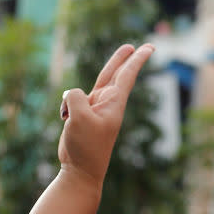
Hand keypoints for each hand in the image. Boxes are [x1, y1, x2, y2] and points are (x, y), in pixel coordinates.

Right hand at [58, 44, 153, 185]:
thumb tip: (72, 93)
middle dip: (123, 59)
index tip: (150, 47)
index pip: (127, 75)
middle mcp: (107, 102)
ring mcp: (94, 107)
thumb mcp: (79, 118)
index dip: (136, 59)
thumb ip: (76, 97)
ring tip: (72, 118)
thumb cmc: (86, 145)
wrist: (81, 168)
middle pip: (114, 74)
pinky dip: (65, 105)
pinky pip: (72, 98)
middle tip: (133, 45)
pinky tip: (64, 120)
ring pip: (89, 87)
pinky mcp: (82, 113)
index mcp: (114, 102)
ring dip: (78, 96)